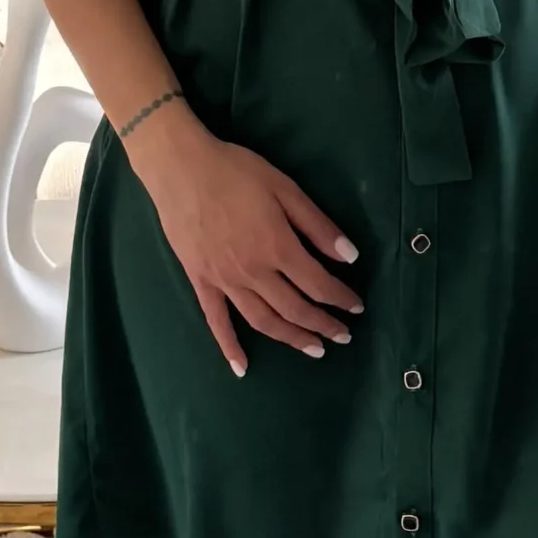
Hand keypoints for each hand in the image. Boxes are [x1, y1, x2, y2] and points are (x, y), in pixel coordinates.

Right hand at [125, 102, 362, 376]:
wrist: (180, 169)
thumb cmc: (236, 173)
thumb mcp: (286, 189)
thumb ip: (317, 225)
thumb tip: (350, 257)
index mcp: (278, 247)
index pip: (318, 284)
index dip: (340, 299)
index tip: (357, 308)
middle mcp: (254, 273)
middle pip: (295, 309)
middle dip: (323, 325)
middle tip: (343, 336)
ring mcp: (225, 281)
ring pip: (263, 321)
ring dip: (291, 339)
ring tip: (314, 350)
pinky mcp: (201, 282)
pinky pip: (217, 321)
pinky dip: (229, 347)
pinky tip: (242, 368)